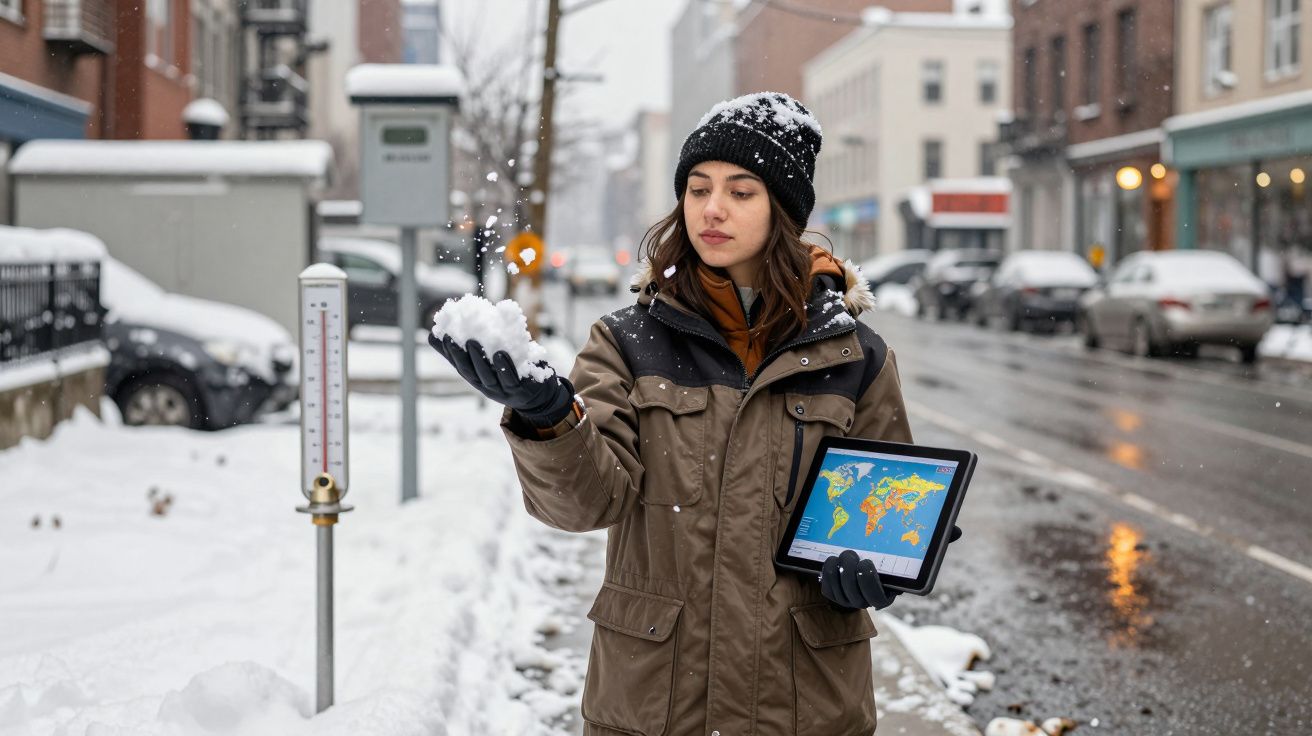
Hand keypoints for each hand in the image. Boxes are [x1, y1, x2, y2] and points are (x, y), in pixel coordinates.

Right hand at [428, 333, 574, 426]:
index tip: (439, 336)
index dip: (448, 353)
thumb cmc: (511, 373)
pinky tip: (500, 354)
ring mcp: (503, 390)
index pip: (459, 366)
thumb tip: (444, 332)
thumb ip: (471, 350)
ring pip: (487, 376)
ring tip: (472, 342)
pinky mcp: (521, 390)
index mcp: (478, 379)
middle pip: (470, 373)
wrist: (539, 397)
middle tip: (450, 338)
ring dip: (478, 359)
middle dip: (459, 356)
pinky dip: (504, 367)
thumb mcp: (489, 362)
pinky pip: (511, 379)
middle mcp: (487, 387)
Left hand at [819, 525, 962, 611]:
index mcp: (889, 592)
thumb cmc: (892, 556)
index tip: (869, 564)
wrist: (862, 567)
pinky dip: (827, 575)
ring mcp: (852, 598)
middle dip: (854, 576)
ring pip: (843, 594)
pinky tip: (829, 559)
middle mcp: (870, 599)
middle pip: (860, 597)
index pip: (882, 598)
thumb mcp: (912, 550)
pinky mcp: (836, 594)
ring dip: (839, 573)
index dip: (872, 585)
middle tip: (852, 554)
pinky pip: (829, 590)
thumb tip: (957, 531)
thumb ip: (932, 543)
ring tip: (841, 553)